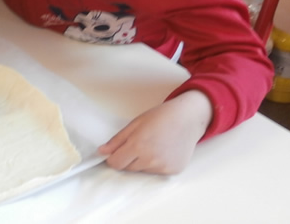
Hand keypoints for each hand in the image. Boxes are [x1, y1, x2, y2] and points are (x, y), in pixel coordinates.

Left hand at [98, 90, 212, 174]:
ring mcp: (163, 167)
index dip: (113, 158)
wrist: (188, 118)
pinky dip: (156, 164)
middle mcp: (150, 160)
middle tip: (138, 143)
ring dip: (142, 162)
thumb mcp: (135, 124)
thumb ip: (117, 140)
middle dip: (128, 158)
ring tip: (153, 145)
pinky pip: (157, 172)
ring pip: (142, 171)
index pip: (116, 163)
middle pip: (128, 168)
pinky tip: (163, 150)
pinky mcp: (173, 171)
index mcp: (138, 145)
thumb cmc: (161, 117)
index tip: (115, 152)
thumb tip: (102, 152)